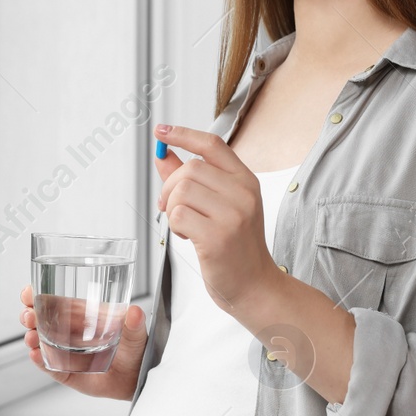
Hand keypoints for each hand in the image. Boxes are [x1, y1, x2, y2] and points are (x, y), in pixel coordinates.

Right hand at [18, 283, 148, 400]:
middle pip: (42, 321)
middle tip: (28, 315)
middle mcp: (70, 334)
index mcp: (82, 317)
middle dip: (30, 316)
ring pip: (41, 343)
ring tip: (32, 335)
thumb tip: (135, 311)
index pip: (55, 303)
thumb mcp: (136, 334)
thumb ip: (135, 323)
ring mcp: (66, 354)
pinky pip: (50, 367)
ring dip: (32, 337)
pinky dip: (40, 361)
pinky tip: (35, 354)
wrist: (138, 378)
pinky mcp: (68, 373)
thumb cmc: (135, 351)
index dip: (39, 297)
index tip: (29, 292)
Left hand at [154, 123, 279, 315]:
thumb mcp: (219, 206)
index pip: (212, 145)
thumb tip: (163, 154)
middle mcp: (243, 193)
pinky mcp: (218, 236)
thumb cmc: (235, 246)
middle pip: (191, 168)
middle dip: (170, 188)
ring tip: (186, 226)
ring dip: (172, 209)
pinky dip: (174, 226)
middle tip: (171, 207)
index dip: (183, 134)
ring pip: (181, 191)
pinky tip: (189, 237)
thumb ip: (190, 180)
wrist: (254, 285)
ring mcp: (233, 214)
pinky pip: (178, 215)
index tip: (162, 130)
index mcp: (245, 181)